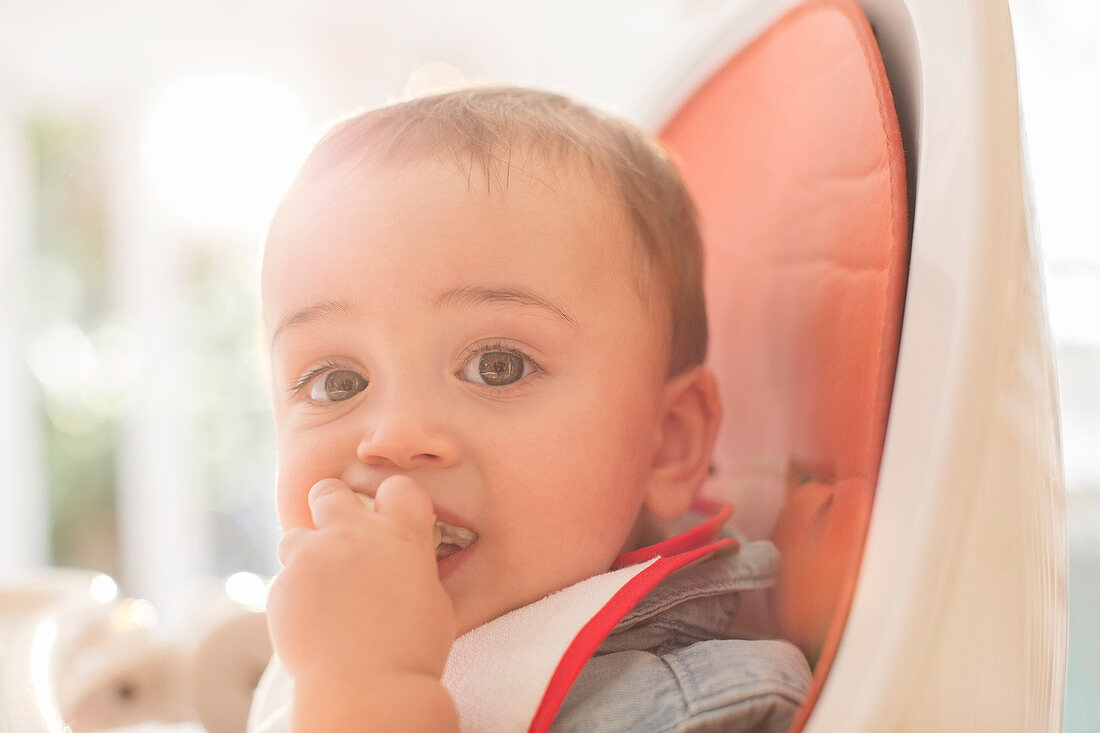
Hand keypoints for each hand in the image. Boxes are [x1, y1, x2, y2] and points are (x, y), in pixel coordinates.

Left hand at [266, 476, 455, 684]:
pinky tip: (312, 623)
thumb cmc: (413, 650)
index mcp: (400, 533)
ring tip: (321, 585)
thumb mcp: (433, 598)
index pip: (397, 487)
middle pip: (329, 491)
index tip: (393, 521)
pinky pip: (284, 581)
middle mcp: (352, 534)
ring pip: (293, 534)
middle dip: (332, 506)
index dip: (394, 501)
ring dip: (306, 553)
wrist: (368, 689)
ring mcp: (312, 557)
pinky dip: (295, 597)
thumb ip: (413, 567)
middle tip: (341, 536)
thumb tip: (403, 563)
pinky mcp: (282, 587)